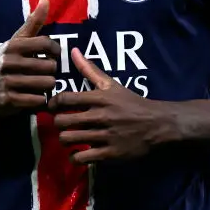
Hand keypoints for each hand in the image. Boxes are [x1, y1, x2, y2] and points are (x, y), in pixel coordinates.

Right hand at [0, 0, 58, 116]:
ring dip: (47, 86)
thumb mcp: (16, 42)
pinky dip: (40, 100)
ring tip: (40, 84)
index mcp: (13, 46)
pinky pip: (38, 100)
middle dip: (51, 71)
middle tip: (44, 73)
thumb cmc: (5, 62)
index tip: (53, 55)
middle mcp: (9, 62)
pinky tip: (33, 96)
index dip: (55, 50)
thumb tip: (46, 0)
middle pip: (50, 66)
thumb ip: (33, 23)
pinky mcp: (8, 100)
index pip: (46, 43)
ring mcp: (7, 82)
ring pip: (47, 84)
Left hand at [48, 48, 174, 164]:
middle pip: (63, 121)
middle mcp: (100, 116)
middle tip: (62, 123)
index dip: (53, 103)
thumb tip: (73, 51)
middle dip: (58, 123)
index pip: (65, 98)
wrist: (157, 124)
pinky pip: (82, 158)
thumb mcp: (112, 85)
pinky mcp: (110, 154)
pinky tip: (78, 152)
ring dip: (65, 139)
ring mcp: (104, 136)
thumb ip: (90, 69)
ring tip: (69, 137)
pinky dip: (75, 157)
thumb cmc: (131, 102)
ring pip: (69, 139)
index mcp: (99, 98)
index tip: (52, 107)